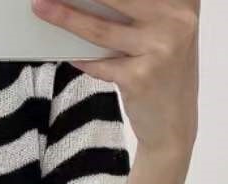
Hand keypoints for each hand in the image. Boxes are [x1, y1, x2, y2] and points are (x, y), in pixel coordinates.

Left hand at [30, 0, 199, 155]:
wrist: (174, 127)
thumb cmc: (164, 75)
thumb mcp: (163, 35)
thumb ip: (141, 12)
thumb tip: (89, 0)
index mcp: (184, 5)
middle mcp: (177, 23)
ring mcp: (160, 51)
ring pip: (102, 30)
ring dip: (67, 18)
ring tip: (43, 8)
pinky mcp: (141, 79)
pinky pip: (100, 65)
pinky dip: (83, 60)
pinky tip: (71, 55)